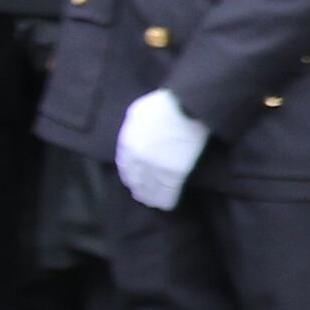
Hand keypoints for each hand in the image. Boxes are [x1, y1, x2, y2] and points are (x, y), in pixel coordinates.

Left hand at [114, 87, 209, 210]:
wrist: (184, 107)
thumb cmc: (163, 104)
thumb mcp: (138, 113)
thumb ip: (133, 128)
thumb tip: (133, 137)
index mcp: (127, 143)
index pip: (125, 165)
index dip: (129, 175)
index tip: (133, 180)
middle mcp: (137, 158)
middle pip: (135, 179)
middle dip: (138, 187)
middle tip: (141, 194)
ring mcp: (155, 167)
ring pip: (150, 189)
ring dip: (150, 197)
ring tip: (153, 202)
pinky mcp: (173, 173)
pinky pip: (166, 192)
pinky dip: (166, 200)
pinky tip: (167, 205)